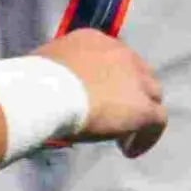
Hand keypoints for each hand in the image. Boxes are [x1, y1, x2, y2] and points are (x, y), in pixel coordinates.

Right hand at [32, 30, 164, 158]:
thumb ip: (60, 73)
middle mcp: (121, 54)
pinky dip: (146, 137)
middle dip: (129, 94)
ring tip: (121, 136)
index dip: (110, 79)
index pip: (114, 58)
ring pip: (152, 95)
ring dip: (139, 114)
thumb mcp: (46, 67)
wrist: (44, 94)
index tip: (97, 96)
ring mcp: (136, 80)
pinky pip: (158, 121)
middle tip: (112, 116)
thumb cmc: (32, 81)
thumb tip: (57, 87)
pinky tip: (129, 150)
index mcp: (94, 41)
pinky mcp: (143, 107)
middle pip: (138, 74)